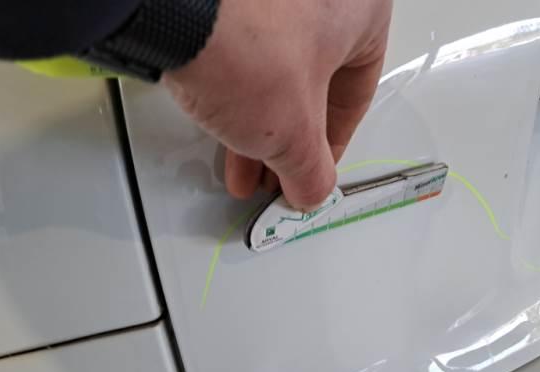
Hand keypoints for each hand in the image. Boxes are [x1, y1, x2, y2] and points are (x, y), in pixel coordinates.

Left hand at [163, 0, 392, 209]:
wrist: (176, 6)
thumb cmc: (250, 47)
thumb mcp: (295, 135)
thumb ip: (312, 171)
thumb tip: (311, 186)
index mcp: (363, 9)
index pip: (355, 95)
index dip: (330, 145)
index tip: (312, 170)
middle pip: (312, 82)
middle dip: (289, 139)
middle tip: (274, 171)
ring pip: (276, 64)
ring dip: (260, 120)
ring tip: (240, 160)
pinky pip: (243, 44)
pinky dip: (236, 85)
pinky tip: (220, 122)